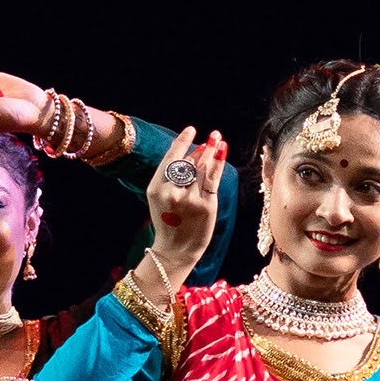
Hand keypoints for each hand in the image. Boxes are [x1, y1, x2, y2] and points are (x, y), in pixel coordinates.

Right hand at [142, 126, 226, 287]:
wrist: (175, 250)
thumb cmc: (169, 222)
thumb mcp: (160, 198)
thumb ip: (171, 177)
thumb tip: (193, 151)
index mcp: (156, 188)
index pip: (171, 159)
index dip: (182, 142)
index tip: (191, 129)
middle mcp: (172, 192)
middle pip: (189, 162)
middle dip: (203, 146)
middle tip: (213, 135)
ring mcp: (189, 199)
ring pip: (202, 168)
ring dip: (212, 151)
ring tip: (218, 139)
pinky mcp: (205, 206)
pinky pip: (213, 179)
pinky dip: (219, 164)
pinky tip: (223, 152)